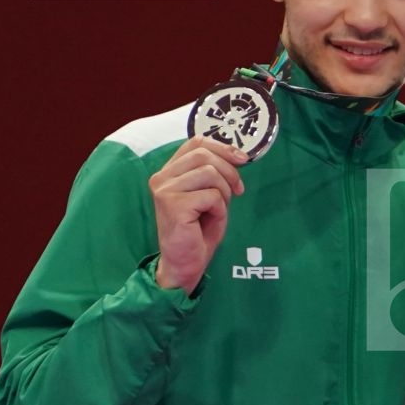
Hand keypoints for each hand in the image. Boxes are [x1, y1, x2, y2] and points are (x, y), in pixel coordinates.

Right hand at [149, 136, 246, 294]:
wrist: (185, 262)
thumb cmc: (198, 230)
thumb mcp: (210, 195)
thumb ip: (215, 173)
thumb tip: (238, 155)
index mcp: (169, 171)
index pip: (196, 142)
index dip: (223, 147)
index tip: (243, 159)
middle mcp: (161, 177)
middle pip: (204, 154)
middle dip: (230, 171)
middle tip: (238, 191)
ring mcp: (164, 190)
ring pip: (209, 173)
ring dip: (223, 192)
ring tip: (217, 209)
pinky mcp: (172, 204)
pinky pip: (210, 195)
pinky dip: (219, 208)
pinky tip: (209, 220)